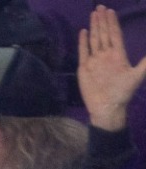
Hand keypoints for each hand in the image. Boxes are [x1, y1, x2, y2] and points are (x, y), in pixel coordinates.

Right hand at [79, 5, 145, 131]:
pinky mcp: (84, 68)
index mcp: (118, 55)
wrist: (107, 107)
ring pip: (94, 39)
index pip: (115, 35)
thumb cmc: (123, 92)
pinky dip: (82, 42)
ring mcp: (94, 61)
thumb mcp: (138, 75)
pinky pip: (83, 52)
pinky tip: (83, 32)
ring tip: (93, 14)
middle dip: (102, 20)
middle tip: (100, 7)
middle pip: (104, 34)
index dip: (113, 23)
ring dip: (94, 27)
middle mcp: (105, 55)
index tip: (111, 11)